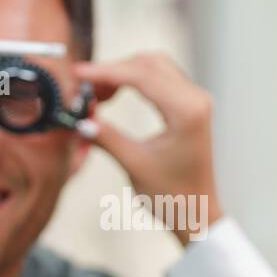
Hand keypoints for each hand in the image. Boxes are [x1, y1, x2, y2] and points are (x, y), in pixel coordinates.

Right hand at [73, 54, 223, 246]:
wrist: (197, 213)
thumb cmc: (172, 196)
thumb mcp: (134, 164)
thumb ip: (106, 137)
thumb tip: (80, 118)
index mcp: (186, 111)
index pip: (141, 76)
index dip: (106, 72)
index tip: (79, 74)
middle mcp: (195, 99)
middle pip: (148, 64)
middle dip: (114, 70)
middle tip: (85, 86)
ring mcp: (195, 100)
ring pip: (154, 67)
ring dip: (124, 73)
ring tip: (97, 92)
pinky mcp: (190, 106)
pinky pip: (161, 79)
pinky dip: (135, 81)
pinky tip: (115, 93)